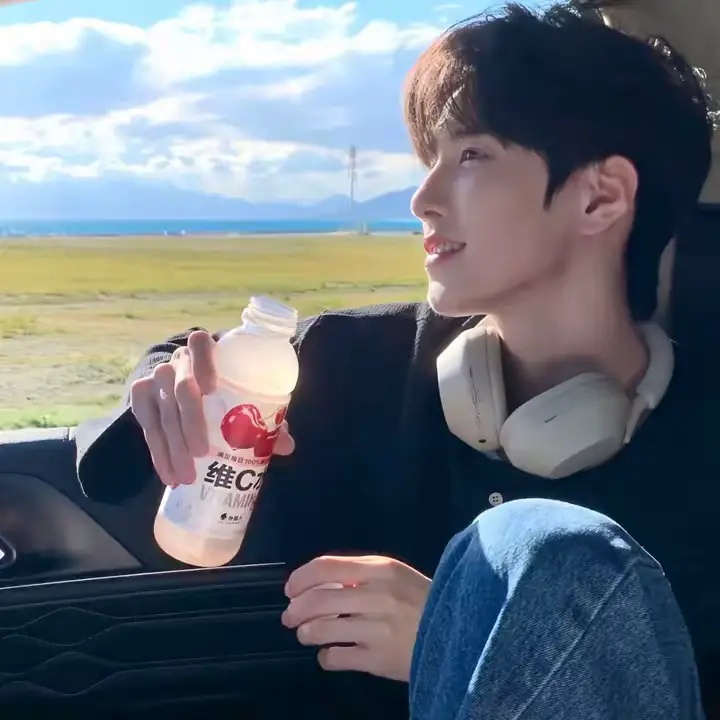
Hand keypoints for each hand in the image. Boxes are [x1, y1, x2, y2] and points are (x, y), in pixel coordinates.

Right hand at [130, 330, 294, 485]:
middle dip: (190, 422)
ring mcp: (156, 378)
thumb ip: (266, 418)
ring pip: (162, 411)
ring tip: (186, 476)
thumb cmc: (226, 392)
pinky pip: (146, 425)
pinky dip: (158, 454)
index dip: (203, 361)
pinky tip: (168, 475)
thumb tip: (287, 445)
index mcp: (207, 352)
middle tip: (201, 454)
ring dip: (173, 447)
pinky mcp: (142, 396)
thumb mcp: (245, 399)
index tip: (212, 388)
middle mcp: (178, 361)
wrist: (183, 388)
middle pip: (181, 387)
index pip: (200, 343)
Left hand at [282, 555, 429, 681]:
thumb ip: (359, 574)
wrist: (457, 633)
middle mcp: (376, 596)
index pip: (326, 566)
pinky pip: (335, 658)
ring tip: (306, 634)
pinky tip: (329, 654)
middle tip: (289, 617)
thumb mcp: (395, 575)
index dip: (301, 578)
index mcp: (379, 569)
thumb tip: (317, 583)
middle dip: (295, 609)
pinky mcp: (377, 660)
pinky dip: (324, 657)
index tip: (291, 588)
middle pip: (318, 600)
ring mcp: (376, 629)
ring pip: (321, 630)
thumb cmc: (419, 600)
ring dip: (305, 632)